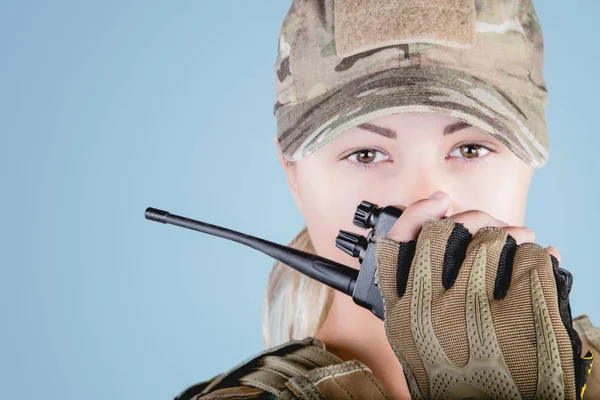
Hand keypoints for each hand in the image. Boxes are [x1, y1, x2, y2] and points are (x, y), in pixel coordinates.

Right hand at [374, 191, 591, 398]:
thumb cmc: (456, 378)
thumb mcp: (418, 337)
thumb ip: (418, 293)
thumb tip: (444, 230)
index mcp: (401, 315)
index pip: (394, 247)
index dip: (416, 215)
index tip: (439, 200)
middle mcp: (428, 310)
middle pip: (444, 234)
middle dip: (472, 219)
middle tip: (490, 223)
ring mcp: (471, 314)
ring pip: (490, 241)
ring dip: (512, 234)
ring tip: (523, 239)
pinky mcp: (516, 320)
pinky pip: (531, 263)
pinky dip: (541, 257)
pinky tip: (542, 262)